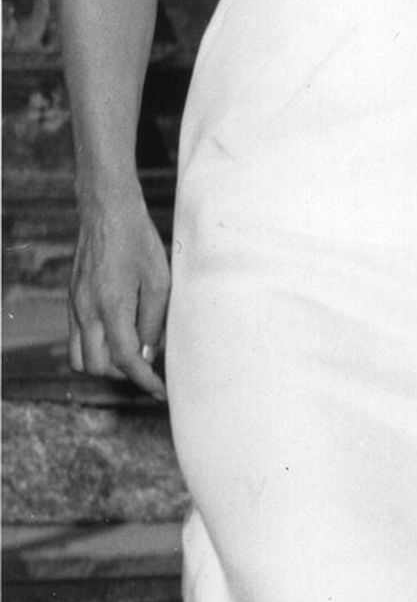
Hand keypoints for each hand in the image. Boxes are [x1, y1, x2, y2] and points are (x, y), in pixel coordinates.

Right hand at [68, 188, 169, 400]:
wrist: (106, 211)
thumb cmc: (138, 241)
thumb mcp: (159, 280)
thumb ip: (153, 320)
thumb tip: (149, 352)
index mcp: (112, 307)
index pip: (126, 360)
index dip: (145, 380)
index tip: (160, 389)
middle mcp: (87, 311)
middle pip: (98, 367)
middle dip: (123, 373)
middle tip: (148, 364)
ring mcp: (75, 306)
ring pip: (79, 358)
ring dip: (104, 363)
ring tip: (130, 350)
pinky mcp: (71, 300)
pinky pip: (75, 339)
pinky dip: (93, 347)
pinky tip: (115, 334)